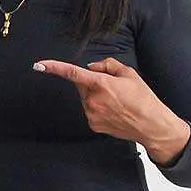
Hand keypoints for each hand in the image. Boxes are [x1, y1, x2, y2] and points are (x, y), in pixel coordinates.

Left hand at [32, 57, 189, 164]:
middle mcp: (92, 100)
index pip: (72, 73)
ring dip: (95, 96)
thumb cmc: (143, 98)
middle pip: (82, 85)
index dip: (54, 67)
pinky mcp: (93, 124)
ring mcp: (91, 114)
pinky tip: (114, 111)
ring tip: (117, 101)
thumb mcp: (129, 73)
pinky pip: (90, 110)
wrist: (152, 125)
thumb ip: (107, 65)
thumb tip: (91, 68)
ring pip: (86, 98)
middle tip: (113, 87)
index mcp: (100, 84)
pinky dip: (98, 107)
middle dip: (92, 82)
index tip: (39, 64)